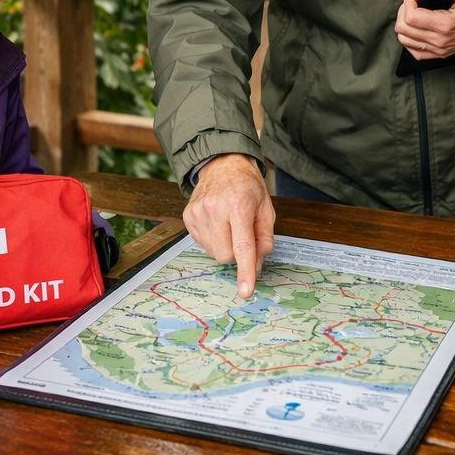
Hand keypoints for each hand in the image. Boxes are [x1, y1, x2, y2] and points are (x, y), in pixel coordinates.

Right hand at [184, 154, 275, 298]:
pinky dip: (213, 239)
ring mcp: (198, 212)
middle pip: (225, 255)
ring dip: (224, 246)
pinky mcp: (188, 216)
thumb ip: (264, 238)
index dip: (245, 271)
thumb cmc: (247, 186)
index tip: (246, 291)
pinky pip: (202, 243)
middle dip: (236, 253)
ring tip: (229, 224)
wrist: (222, 164)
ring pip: (213, 252)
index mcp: (239, 205)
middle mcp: (215, 208)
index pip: (242, 246)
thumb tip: (256, 266)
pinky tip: (217, 223)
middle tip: (242, 234)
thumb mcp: (266, 208)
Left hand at [395, 0, 454, 59]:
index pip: (411, 17)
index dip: (408, 3)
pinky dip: (410, 40)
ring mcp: (439, 49)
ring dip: (404, 25)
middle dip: (403, 12)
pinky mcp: (440, 54)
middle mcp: (440, 40)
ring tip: (414, 14)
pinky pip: (415, 52)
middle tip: (414, 3)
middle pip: (403, 29)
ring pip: (405, 41)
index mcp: (446, 25)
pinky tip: (416, 29)